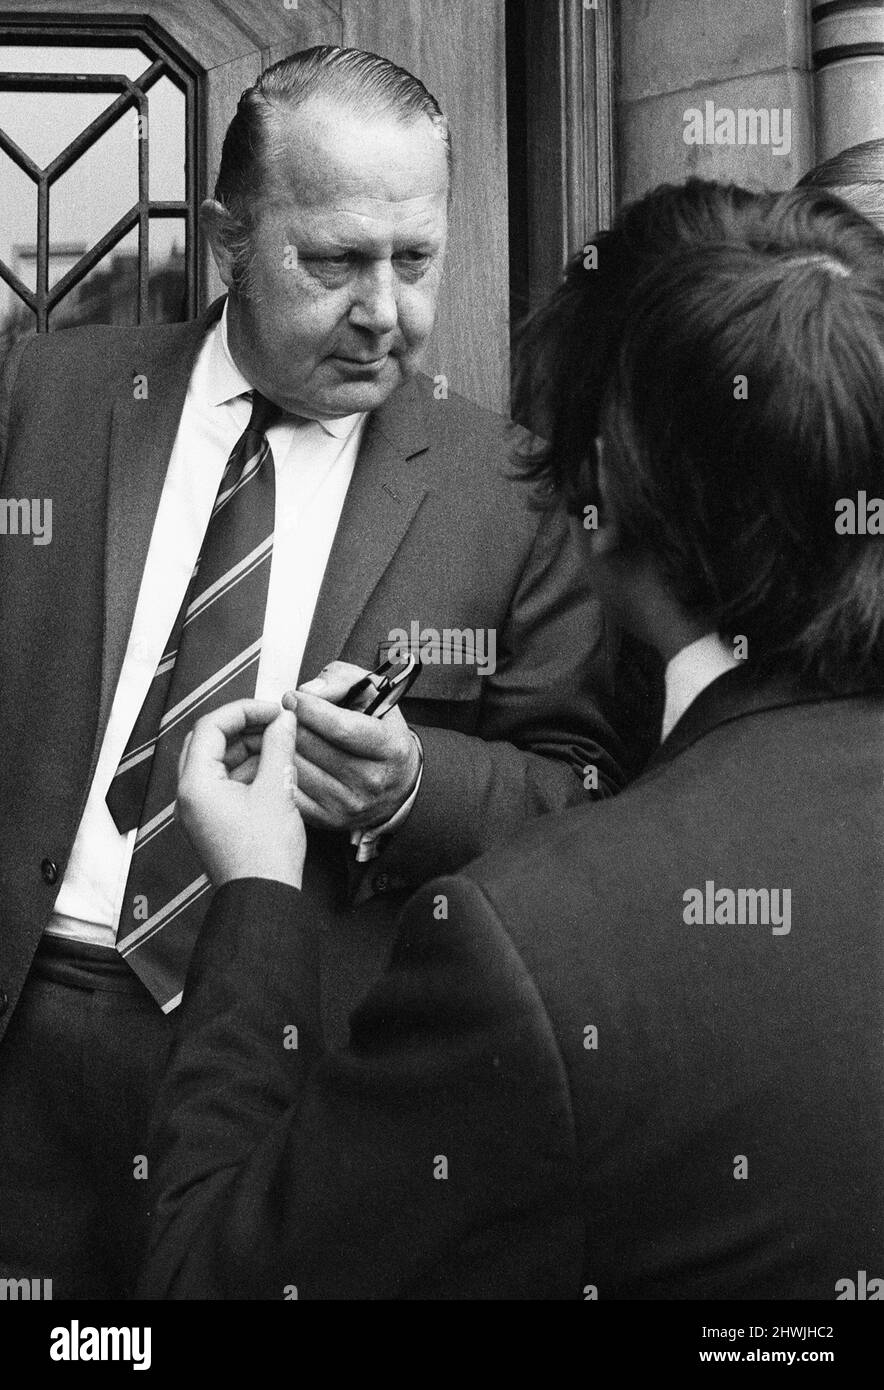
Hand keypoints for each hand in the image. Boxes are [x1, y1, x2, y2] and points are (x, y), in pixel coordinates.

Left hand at [176, 697, 306, 888]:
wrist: (263, 896)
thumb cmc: (265, 853)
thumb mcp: (276, 789)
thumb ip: (278, 746)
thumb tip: (283, 720)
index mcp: (196, 783)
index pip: (211, 726)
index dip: (244, 710)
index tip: (273, 711)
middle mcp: (189, 795)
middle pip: (208, 741)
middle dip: (243, 728)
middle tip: (274, 723)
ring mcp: (198, 810)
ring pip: (216, 762)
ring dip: (246, 749)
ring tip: (279, 745)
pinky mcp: (211, 822)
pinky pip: (222, 784)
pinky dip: (245, 770)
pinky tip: (273, 769)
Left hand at [286, 661, 420, 831]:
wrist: (398, 783)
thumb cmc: (381, 733)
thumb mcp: (374, 695)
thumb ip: (343, 680)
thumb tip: (309, 691)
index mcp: (389, 747)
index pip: (341, 728)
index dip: (310, 709)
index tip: (291, 698)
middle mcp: (372, 780)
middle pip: (313, 747)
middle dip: (291, 725)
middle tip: (282, 714)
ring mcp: (350, 803)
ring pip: (297, 768)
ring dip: (281, 748)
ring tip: (279, 734)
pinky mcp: (329, 819)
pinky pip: (290, 790)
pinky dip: (278, 772)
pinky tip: (279, 758)